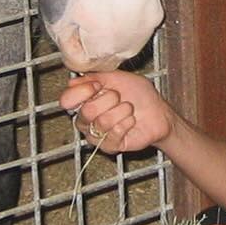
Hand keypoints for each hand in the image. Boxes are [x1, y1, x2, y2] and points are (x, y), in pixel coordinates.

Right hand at [59, 70, 173, 153]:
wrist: (159, 113)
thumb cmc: (139, 95)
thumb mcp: (118, 78)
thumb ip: (95, 78)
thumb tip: (72, 83)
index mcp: (85, 100)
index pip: (67, 100)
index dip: (82, 92)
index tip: (98, 85)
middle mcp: (86, 119)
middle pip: (87, 111)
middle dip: (109, 100)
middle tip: (120, 98)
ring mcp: (96, 135)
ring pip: (102, 122)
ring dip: (122, 111)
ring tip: (129, 109)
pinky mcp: (109, 147)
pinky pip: (113, 134)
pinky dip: (127, 123)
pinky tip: (131, 121)